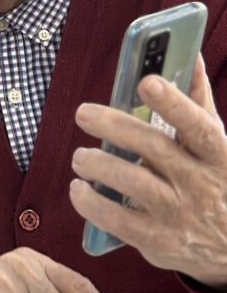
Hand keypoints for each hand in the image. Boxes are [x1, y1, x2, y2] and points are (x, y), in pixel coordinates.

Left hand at [70, 55, 226, 288]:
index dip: (173, 102)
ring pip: (133, 183)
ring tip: (80, 156)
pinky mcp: (158, 240)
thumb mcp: (215, 145)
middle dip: (115, 127)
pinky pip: (118, 220)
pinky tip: (79, 188)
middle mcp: (201, 184)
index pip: (198, 126)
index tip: (146, 81)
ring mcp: (180, 214)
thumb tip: (188, 52)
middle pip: (154, 148)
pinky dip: (92, 203)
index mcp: (218, 155)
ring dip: (99, 165)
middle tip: (83, 113)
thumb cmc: (215, 181)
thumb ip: (198, 100)